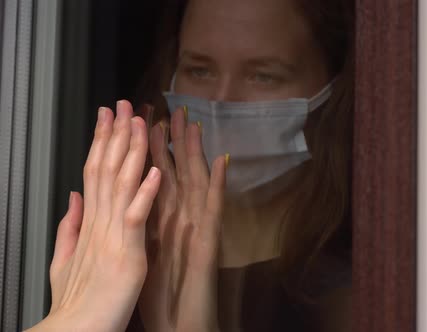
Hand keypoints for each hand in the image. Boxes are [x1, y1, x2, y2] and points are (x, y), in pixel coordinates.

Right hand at [28, 101, 159, 330]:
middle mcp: (99, 222)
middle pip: (106, 170)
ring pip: (121, 184)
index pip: (95, 173)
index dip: (102, 143)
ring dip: (131, 152)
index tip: (107, 117)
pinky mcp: (128, 253)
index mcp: (90, 223)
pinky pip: (137, 217)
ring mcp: (112, 235)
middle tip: (121, 103)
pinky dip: (145, 194)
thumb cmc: (78, 299)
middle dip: (114, 135)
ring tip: (139, 123)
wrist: (76, 331)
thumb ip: (70, 226)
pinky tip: (154, 170)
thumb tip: (73, 197)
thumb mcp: (67, 259)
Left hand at [138, 108, 226, 330]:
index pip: (154, 177)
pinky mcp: (209, 242)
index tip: (136, 121)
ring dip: (195, 152)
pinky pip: (215, 209)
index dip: (146, 149)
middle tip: (165, 107)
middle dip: (170, 140)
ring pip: (197, 182)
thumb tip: (125, 199)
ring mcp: (198, 227)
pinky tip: (222, 162)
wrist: (180, 323)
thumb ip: (137, 222)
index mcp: (161, 220)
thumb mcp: (141, 252)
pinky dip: (220, 185)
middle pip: (177, 171)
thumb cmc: (162, 293)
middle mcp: (181, 218)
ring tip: (191, 122)